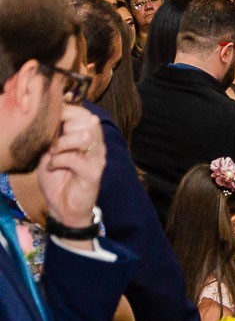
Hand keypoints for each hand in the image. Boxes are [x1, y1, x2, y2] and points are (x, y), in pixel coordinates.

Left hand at [37, 104, 103, 229]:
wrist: (63, 206)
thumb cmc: (58, 177)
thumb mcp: (53, 150)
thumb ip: (56, 133)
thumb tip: (50, 115)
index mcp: (90, 137)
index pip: (84, 113)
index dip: (66, 113)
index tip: (52, 125)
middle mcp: (98, 145)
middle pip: (87, 120)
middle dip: (64, 128)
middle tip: (53, 143)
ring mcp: (98, 158)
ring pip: (84, 136)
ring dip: (62, 143)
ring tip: (53, 153)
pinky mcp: (93, 173)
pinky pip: (74, 158)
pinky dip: (58, 161)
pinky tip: (53, 167)